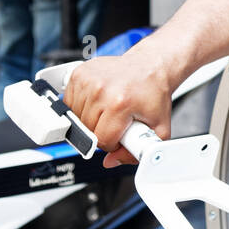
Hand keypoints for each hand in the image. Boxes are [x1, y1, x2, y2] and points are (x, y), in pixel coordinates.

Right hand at [62, 50, 176, 167]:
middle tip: (118, 121)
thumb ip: (137, 151)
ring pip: (77, 118)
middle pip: (87, 130)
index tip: (121, 136)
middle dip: (102, 132)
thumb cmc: (152, 94)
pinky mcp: (78, 74)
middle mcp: (101, 90)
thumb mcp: (158, 128)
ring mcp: (88, 80)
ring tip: (109, 110)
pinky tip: (99, 101)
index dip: (112, 144)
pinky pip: (70, 102)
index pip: (101, 140)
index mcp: (120, 103)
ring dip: (90, 119)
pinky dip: (82, 107)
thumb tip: (110, 161)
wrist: (150, 67)